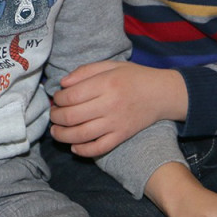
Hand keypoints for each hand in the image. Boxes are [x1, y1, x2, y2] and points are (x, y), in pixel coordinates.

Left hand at [49, 61, 186, 156]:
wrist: (161, 93)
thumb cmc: (134, 77)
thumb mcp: (111, 65)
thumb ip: (85, 71)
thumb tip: (62, 84)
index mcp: (107, 83)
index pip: (72, 95)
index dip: (58, 98)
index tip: (57, 98)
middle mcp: (110, 104)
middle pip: (72, 116)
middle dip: (56, 117)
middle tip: (54, 114)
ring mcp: (116, 123)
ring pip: (81, 135)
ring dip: (62, 135)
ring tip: (56, 131)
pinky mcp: (122, 136)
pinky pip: (98, 148)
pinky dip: (83, 150)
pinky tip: (74, 146)